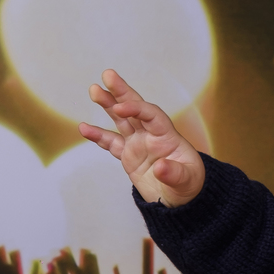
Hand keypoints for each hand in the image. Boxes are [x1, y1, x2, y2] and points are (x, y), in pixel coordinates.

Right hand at [79, 69, 205, 206]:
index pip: (151, 115)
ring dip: (108, 105)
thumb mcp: (187, 181)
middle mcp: (151, 135)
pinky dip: (97, 136)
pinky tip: (84, 128)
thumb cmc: (189, 185)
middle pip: (135, 108)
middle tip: (108, 75)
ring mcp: (138, 144)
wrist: (180, 199)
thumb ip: (174, 174)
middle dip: (122, 92)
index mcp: (167, 136)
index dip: (136, 108)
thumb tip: (160, 168)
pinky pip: (111, 143)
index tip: (120, 108)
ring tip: (94, 89)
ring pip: (120, 120)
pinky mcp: (128, 155)